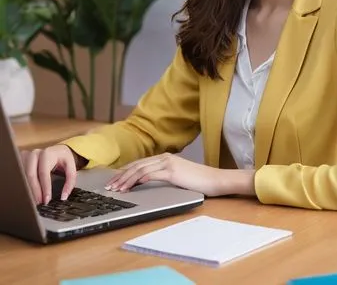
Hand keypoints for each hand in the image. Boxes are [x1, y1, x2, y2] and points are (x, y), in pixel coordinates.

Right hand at [19, 145, 79, 204]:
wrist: (57, 149)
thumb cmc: (63, 158)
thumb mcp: (71, 167)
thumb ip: (70, 181)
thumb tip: (64, 197)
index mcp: (47, 154)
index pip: (44, 173)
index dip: (44, 187)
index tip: (46, 199)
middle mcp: (35, 154)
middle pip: (31, 175)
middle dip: (35, 191)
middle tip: (39, 202)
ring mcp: (26, 157)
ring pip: (23, 176)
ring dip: (28, 189)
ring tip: (34, 200)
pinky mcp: (21, 160)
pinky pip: (20, 175)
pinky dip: (23, 185)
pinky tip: (28, 193)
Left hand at [105, 153, 224, 196]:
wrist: (215, 180)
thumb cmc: (199, 181)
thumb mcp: (178, 176)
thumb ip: (164, 176)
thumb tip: (146, 183)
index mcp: (166, 158)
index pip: (140, 163)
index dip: (125, 171)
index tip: (114, 180)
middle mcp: (165, 157)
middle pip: (137, 165)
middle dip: (121, 176)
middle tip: (109, 186)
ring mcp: (169, 163)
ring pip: (141, 169)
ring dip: (126, 180)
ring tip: (116, 189)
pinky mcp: (173, 171)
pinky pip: (151, 174)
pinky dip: (138, 179)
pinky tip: (131, 186)